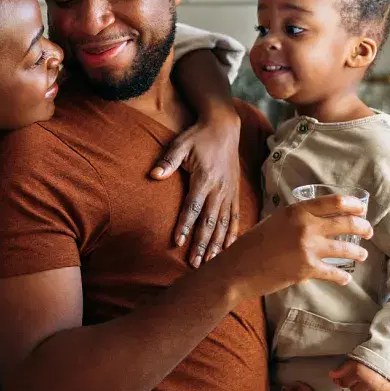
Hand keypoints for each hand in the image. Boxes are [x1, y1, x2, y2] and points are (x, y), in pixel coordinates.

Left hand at [150, 109, 241, 266]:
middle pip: (209, 221)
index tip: (178, 242)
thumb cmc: (198, 137)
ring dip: (217, 244)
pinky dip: (232, 233)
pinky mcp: (235, 192)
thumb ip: (168, 161)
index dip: (185, 225)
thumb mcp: (180, 144)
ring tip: (210, 262)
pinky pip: (235, 217)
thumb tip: (153, 175)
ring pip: (223, 223)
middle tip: (195, 264)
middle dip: (202, 243)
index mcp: (204, 178)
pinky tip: (228, 248)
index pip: (193, 207)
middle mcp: (219, 188)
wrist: (224, 126)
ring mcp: (229, 192)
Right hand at [219, 193, 372, 296]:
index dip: (353, 204)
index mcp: (296, 211)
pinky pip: (334, 272)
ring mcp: (308, 248)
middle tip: (368, 231)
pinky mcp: (308, 269)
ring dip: (357, 252)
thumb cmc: (251, 245)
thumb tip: (314, 221)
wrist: (238, 270)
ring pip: (345, 249)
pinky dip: (342, 277)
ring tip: (362, 254)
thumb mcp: (274, 222)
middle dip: (362, 227)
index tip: (361, 208)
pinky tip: (345, 278)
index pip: (334, 202)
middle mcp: (306, 226)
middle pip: (346, 223)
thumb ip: (296, 220)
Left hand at [330, 359, 389, 390]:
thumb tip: (331, 375)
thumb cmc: (372, 354)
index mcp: (359, 371)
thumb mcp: (354, 359)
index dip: (343, 381)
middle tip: (361, 380)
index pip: (344, 383)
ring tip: (369, 388)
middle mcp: (369, 382)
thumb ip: (342, 369)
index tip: (346, 379)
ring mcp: (381, 388)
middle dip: (356, 387)